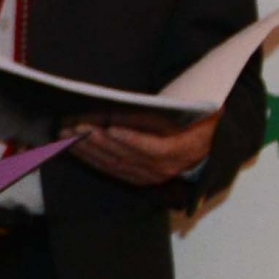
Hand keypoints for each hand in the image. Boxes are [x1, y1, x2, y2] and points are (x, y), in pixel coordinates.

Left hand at [73, 109, 222, 187]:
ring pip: (115, 164)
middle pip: (127, 156)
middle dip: (98, 141)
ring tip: (67, 134)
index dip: (132, 140)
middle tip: (76, 126)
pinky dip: (92, 159)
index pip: (155, 149)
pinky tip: (75, 147)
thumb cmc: (201, 121)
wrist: (210, 146)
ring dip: (88, 150)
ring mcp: (152, 176)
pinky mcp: (140, 178)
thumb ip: (178, 108)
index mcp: (184, 150)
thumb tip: (148, 101)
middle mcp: (166, 168)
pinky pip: (113, 170)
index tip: (110, 129)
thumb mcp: (198, 111)